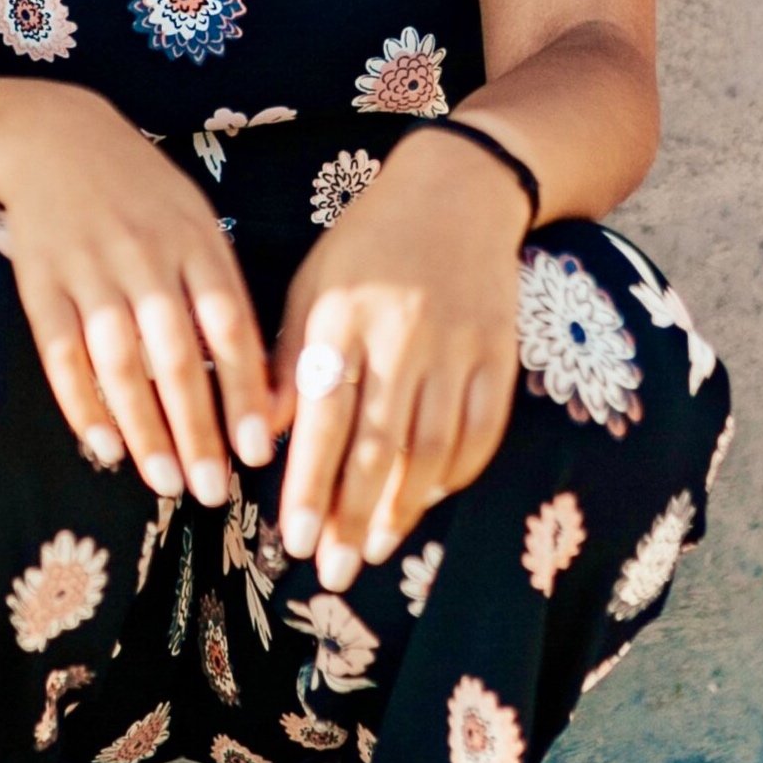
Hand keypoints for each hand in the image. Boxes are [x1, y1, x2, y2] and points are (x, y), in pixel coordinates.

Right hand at [0, 83, 273, 504]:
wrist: (52, 136)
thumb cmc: (142, 191)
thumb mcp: (195, 219)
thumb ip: (220, 290)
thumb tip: (255, 378)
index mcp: (194, 240)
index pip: (227, 327)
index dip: (243, 392)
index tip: (258, 451)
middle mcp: (143, 256)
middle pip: (173, 356)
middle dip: (196, 429)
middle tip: (213, 490)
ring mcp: (87, 270)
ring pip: (118, 363)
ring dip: (142, 428)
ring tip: (165, 481)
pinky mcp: (39, 283)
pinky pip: (61, 354)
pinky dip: (82, 404)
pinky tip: (105, 446)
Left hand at [273, 129, 528, 589]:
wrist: (458, 193)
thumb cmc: (366, 249)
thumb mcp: (311, 288)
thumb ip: (287, 362)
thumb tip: (263, 438)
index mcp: (342, 317)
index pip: (323, 417)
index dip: (310, 485)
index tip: (294, 540)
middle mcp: (401, 334)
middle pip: (378, 444)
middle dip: (353, 515)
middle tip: (334, 570)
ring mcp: (456, 345)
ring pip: (432, 446)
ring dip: (403, 506)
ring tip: (375, 548)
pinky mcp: (498, 352)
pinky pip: (481, 429)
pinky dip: (456, 473)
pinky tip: (427, 500)